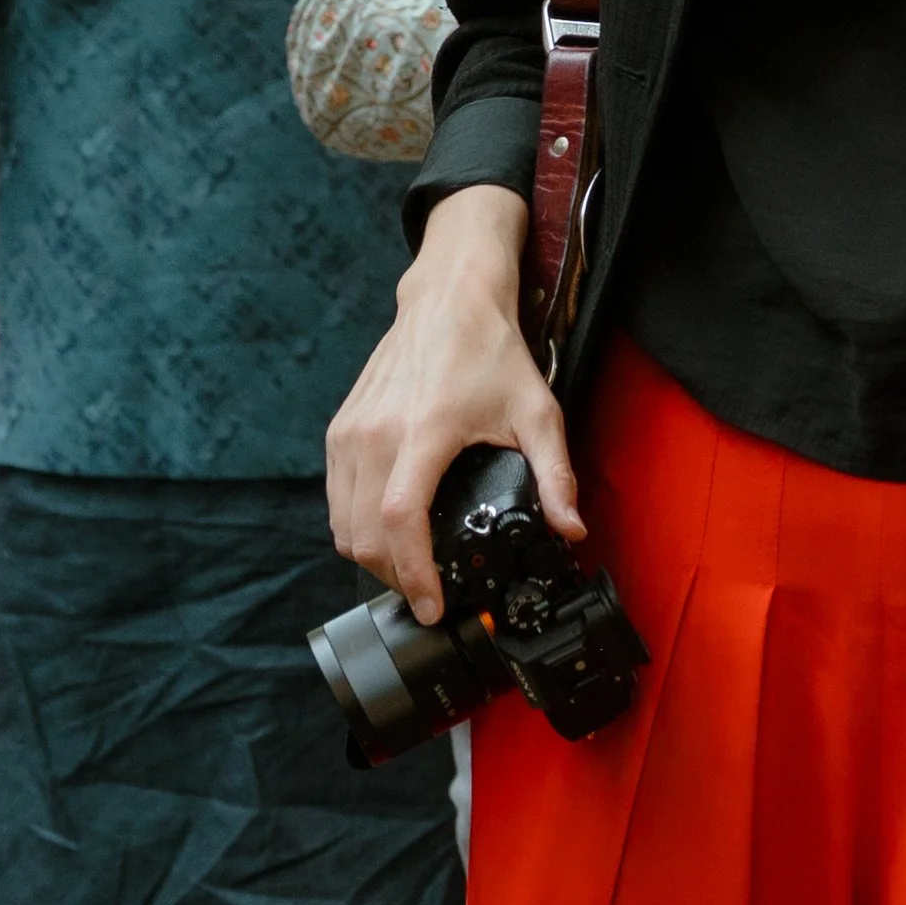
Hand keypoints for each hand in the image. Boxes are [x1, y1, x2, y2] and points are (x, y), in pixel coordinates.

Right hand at [325, 186, 577, 621]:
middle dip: (394, 578)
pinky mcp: (339, 429)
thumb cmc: (490, 349)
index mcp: (423, 431)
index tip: (432, 606)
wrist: (448, 298)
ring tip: (409, 570)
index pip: (400, 520)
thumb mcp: (537, 411)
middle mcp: (375, 433)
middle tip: (429, 593)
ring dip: (371, 557)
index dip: (413, 574)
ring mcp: (350, 431)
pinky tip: (387, 532)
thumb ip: (555, 475)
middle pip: (363, 535)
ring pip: (341, 524)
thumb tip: (570, 530)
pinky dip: (354, 527)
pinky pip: (335, 498)